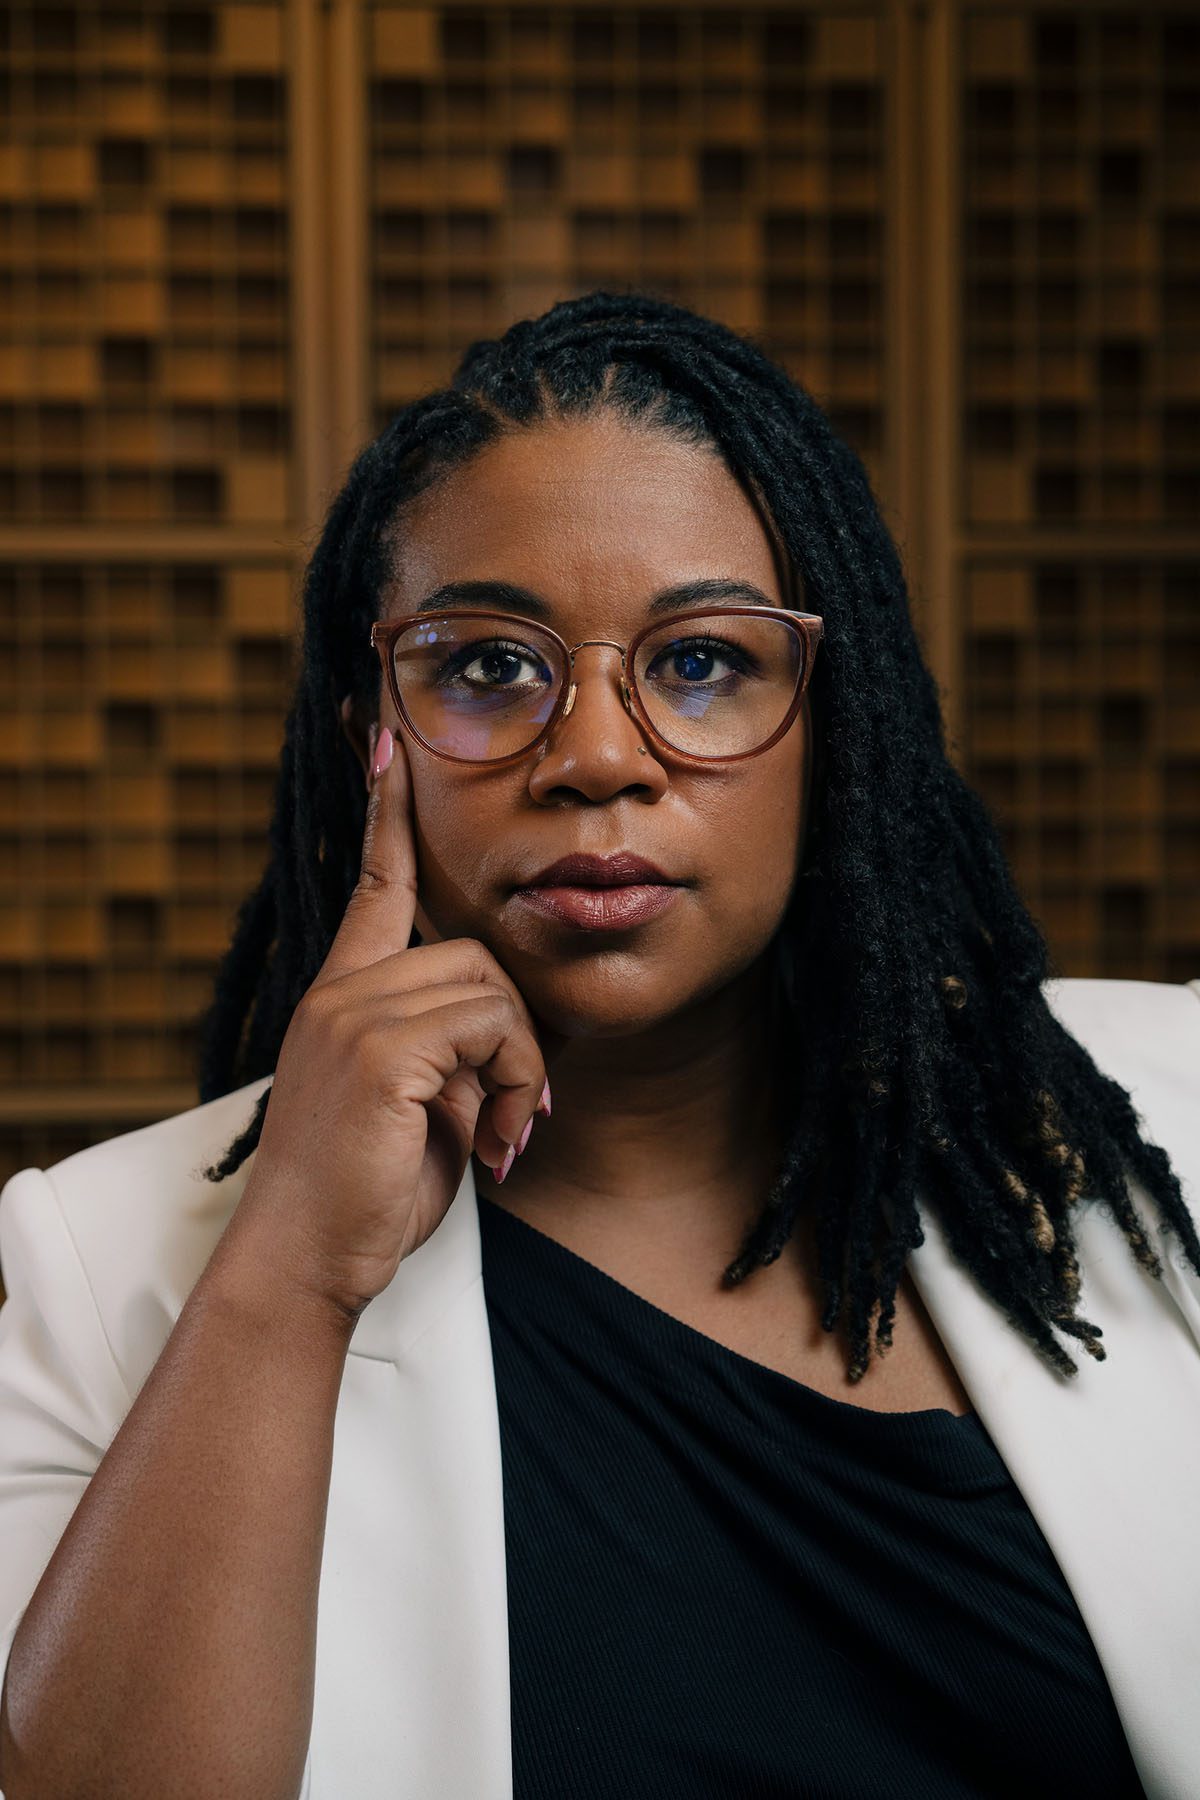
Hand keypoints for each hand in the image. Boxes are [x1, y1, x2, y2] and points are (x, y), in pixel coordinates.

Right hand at [227, 724, 560, 1318]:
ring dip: (520, 1068)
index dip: (388, 815)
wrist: (304, 1260)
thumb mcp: (410, 1105)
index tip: (391, 742)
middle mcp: (341, 991)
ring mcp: (354, 1014)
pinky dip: (512, 1086)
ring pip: (492, 988)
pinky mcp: (380, 1048)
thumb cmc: (361, 1192)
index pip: (375, 884)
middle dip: (518, 1034)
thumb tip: (506, 1031)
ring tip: (502, 1136)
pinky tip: (492, 1145)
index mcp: (342, 995)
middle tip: (522, 1113)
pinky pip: (491, 1028)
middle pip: (476, 952)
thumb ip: (444, 1048)